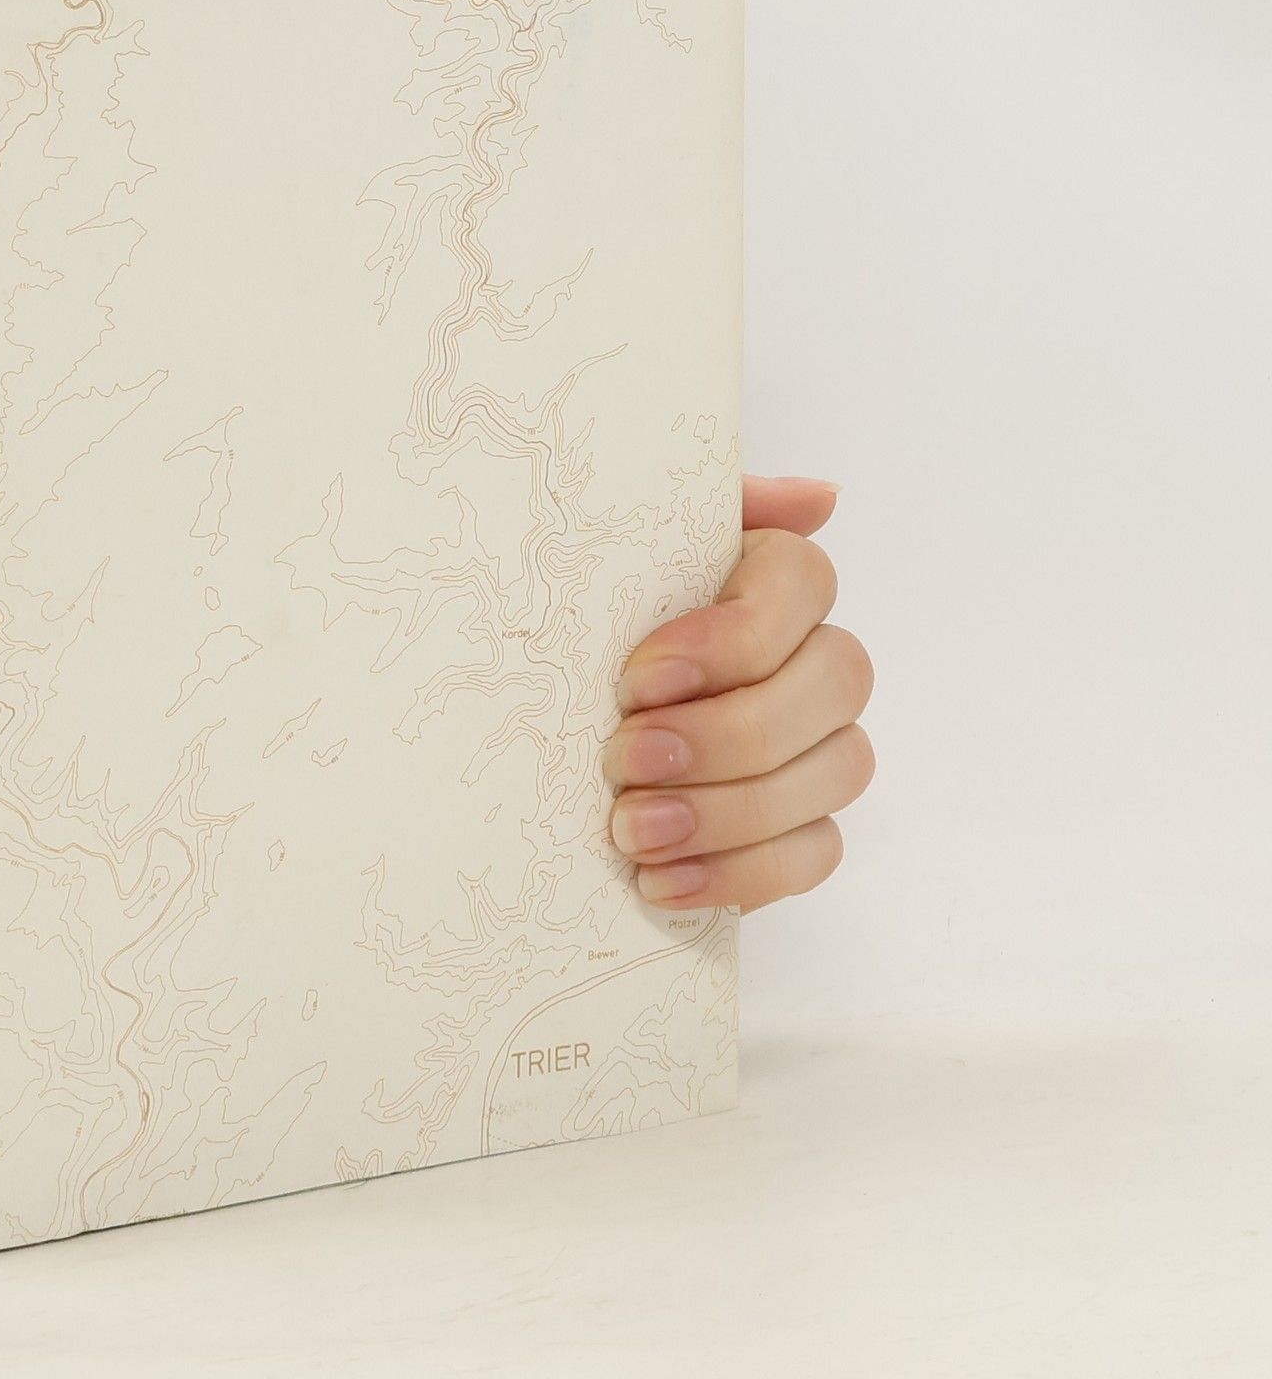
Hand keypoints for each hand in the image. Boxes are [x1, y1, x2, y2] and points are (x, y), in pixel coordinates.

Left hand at [603, 475, 873, 912]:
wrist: (543, 727)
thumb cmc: (585, 628)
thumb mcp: (613, 560)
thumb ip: (699, 515)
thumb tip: (817, 497)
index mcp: (772, 578)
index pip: (803, 584)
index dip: (731, 638)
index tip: (637, 679)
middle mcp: (815, 657)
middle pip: (832, 684)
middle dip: (726, 733)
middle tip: (623, 761)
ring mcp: (823, 747)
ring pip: (835, 773)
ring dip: (730, 811)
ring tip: (631, 830)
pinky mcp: (806, 826)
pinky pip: (814, 855)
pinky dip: (739, 875)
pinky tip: (661, 881)